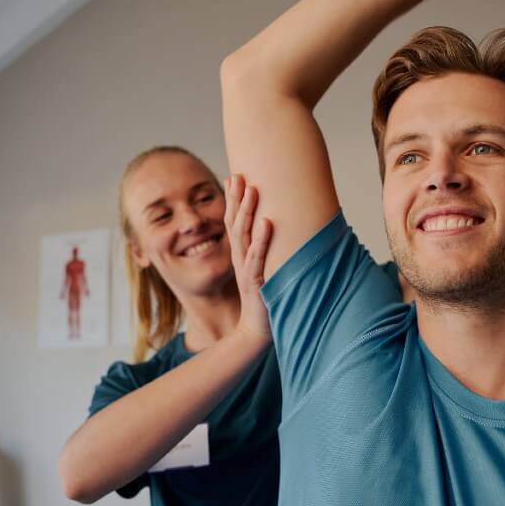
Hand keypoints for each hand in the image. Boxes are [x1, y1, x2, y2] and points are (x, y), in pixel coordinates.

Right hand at [224, 174, 272, 346]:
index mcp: (241, 254)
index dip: (233, 199)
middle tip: (238, 175)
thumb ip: (261, 251)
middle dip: (236, 198)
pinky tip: (266, 222)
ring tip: (252, 189)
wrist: (256, 330)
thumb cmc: (263, 298)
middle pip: (235, 222)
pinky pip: (257, 256)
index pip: (234, 221)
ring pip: (243, 235)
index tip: (234, 176)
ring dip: (247, 211)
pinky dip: (261, 239)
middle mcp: (240, 258)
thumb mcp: (260, 269)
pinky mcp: (255, 281)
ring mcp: (246, 268)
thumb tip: (271, 229)